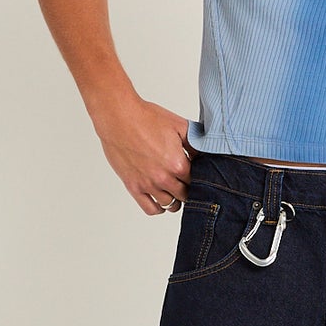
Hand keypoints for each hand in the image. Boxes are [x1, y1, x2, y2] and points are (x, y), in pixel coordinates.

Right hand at [95, 95, 194, 215]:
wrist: (119, 117)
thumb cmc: (146, 118)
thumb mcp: (179, 126)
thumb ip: (195, 144)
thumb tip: (206, 155)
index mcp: (178, 164)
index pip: (198, 182)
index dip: (200, 178)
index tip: (198, 174)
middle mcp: (164, 178)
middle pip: (185, 196)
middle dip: (189, 189)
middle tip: (187, 182)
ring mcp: (148, 184)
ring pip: (170, 204)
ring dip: (176, 200)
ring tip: (175, 191)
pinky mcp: (133, 186)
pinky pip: (150, 209)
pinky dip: (159, 208)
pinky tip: (161, 200)